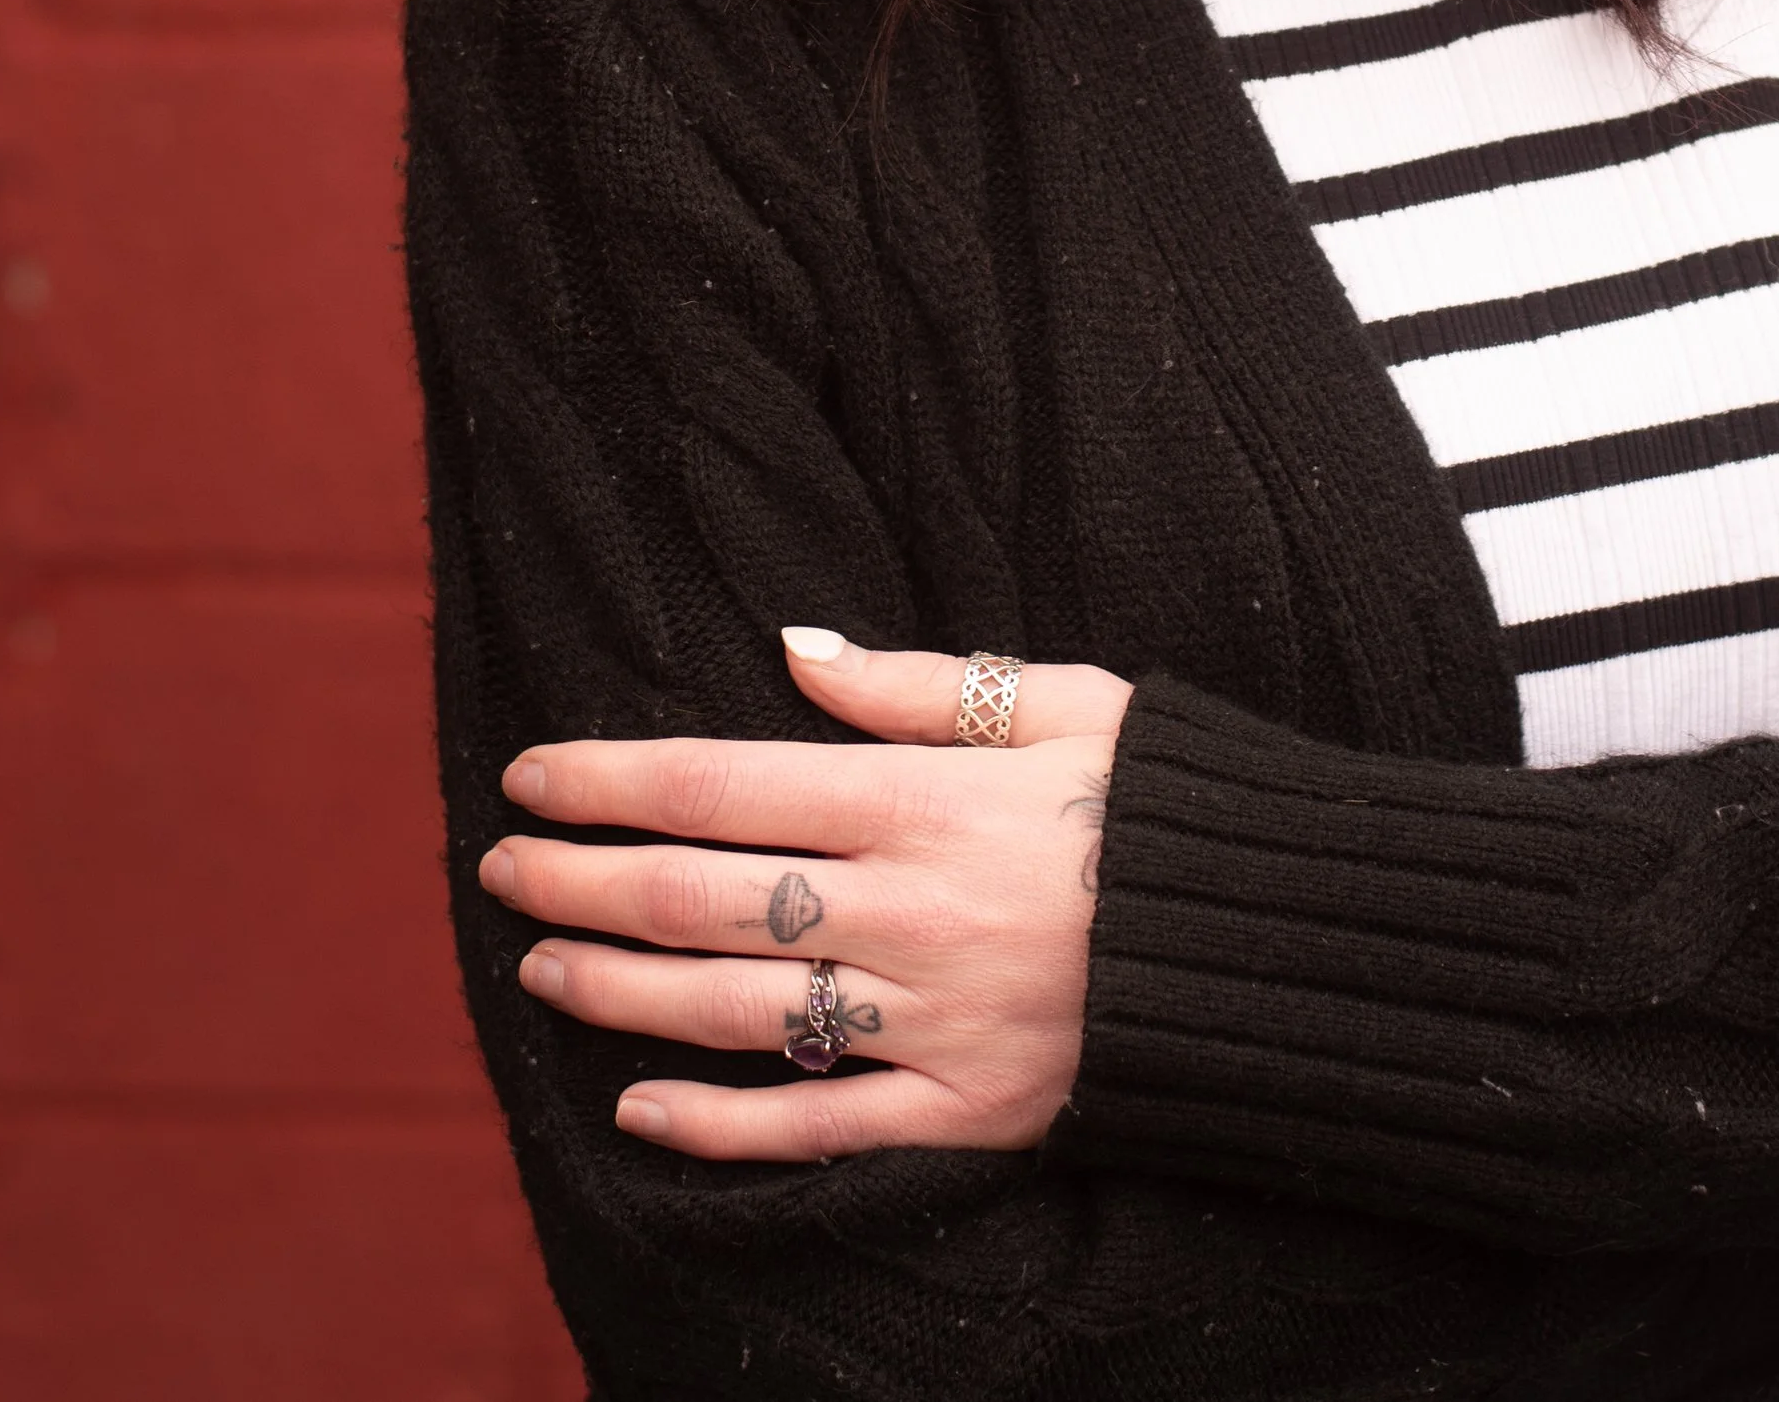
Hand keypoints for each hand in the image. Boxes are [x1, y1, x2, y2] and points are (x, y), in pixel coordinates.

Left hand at [478, 634, 1131, 1160]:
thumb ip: (919, 683)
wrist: (1278, 940)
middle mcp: (910, 910)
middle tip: (500, 869)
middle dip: (580, 883)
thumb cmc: (1159, 799)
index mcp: (924, 798)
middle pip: (700, 899)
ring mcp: (931, 1020)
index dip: (609, 781)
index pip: (721, 784)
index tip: (531, 776)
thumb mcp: (1060, 700)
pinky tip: (635, 1107)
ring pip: (731, 1014)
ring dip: (615, 993)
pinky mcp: (963, 1111)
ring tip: (541, 969)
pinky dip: (712, 1125)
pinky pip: (812, 1130)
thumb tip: (796, 648)